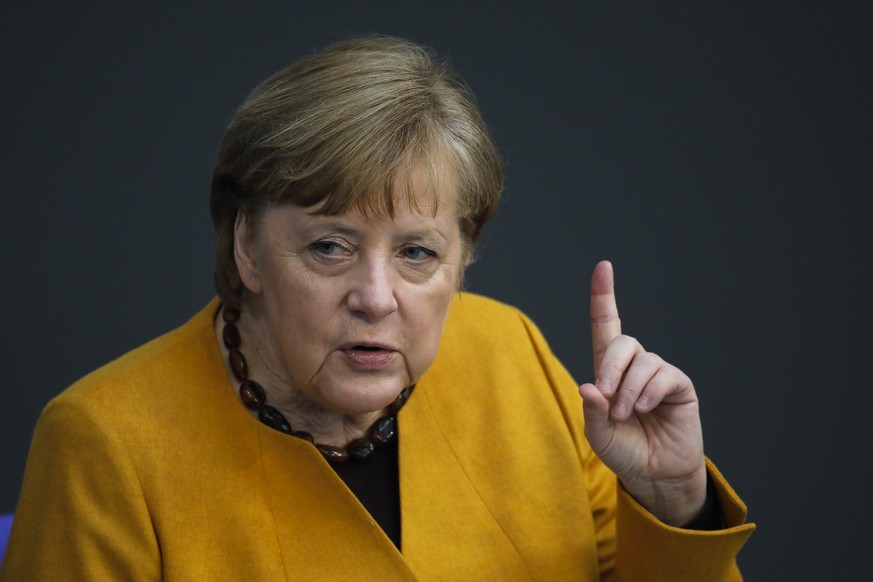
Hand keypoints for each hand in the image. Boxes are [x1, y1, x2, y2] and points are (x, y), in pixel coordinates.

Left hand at [578, 261, 706, 525]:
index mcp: (609, 371)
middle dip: (610, 366)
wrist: (654, 474)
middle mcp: (634, 366)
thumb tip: (589, 387)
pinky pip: (663, 375)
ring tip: (628, 415)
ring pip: (642, 362)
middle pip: (622, 342)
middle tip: (606, 397)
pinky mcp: (679, 386)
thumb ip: (593, 412)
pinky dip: (649, 392)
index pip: (606, 326)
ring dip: (629, 390)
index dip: (604, 296)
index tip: (604, 267)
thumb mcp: (599, 434)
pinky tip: (646, 408)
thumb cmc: (624, 451)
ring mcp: (657, 374)